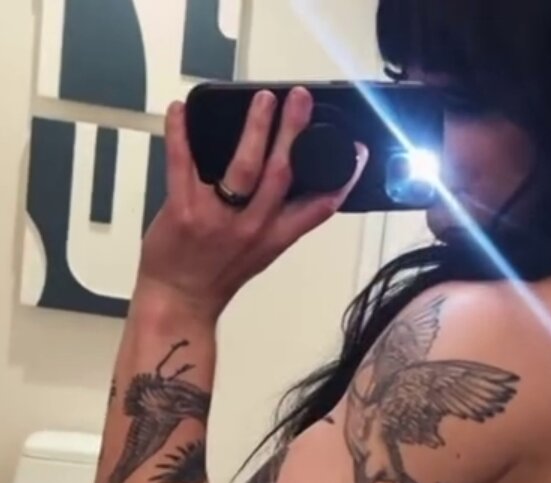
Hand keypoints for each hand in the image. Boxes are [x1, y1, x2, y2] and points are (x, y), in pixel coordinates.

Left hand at [137, 87, 367, 319]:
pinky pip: (182, 165)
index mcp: (274, 237)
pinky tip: (181, 110)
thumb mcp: (262, 254)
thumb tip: (294, 187)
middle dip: (294, 133)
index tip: (356, 153)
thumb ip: (280, 222)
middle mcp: (251, 227)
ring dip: (256, 129)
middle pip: (281, 174)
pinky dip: (180, 135)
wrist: (179, 301)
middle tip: (301, 99)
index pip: (317, 208)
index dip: (341, 180)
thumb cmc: (216, 278)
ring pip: (243, 167)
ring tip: (264, 100)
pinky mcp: (182, 211)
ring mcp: (216, 219)